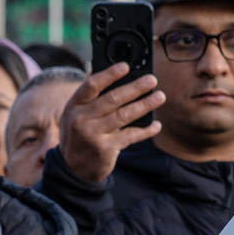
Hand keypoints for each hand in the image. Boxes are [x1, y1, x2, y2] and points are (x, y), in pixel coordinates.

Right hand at [57, 64, 164, 183]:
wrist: (74, 168)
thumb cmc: (79, 134)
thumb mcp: (75, 114)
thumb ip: (89, 96)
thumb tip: (109, 73)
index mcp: (74, 105)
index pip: (92, 85)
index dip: (109, 75)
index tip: (126, 66)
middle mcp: (81, 119)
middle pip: (112, 99)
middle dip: (135, 88)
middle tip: (152, 80)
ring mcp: (92, 135)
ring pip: (124, 116)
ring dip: (145, 105)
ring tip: (160, 97)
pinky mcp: (105, 149)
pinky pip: (130, 136)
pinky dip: (145, 131)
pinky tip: (156, 125)